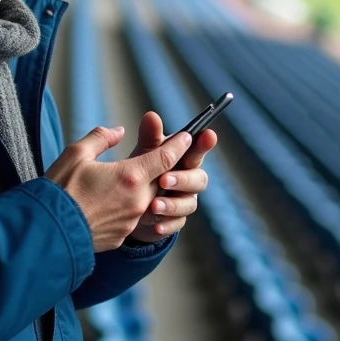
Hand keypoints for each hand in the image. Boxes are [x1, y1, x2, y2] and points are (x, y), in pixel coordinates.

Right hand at [45, 124, 193, 251]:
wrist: (46, 233)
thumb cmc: (59, 191)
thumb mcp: (76, 154)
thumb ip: (101, 138)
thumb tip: (117, 131)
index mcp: (130, 177)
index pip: (166, 157)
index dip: (178, 145)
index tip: (186, 136)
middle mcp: (137, 201)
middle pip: (160, 179)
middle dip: (161, 168)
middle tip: (158, 155)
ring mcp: (131, 221)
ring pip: (148, 200)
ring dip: (144, 189)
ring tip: (128, 181)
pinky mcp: (121, 236)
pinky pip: (133, 217)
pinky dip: (128, 206)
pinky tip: (111, 202)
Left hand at [125, 111, 217, 244]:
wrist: (131, 206)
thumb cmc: (143, 172)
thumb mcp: (144, 155)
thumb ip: (150, 138)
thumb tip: (151, 115)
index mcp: (184, 160)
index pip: (198, 150)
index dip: (205, 143)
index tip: (208, 135)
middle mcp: (188, 180)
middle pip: (199, 179)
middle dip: (183, 179)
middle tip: (163, 180)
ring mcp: (183, 202)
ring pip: (188, 204)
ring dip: (172, 204)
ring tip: (153, 205)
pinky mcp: (174, 221)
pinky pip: (176, 224)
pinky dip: (166, 224)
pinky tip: (155, 224)